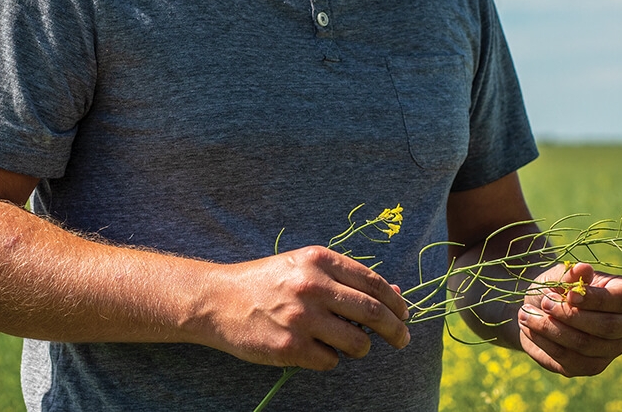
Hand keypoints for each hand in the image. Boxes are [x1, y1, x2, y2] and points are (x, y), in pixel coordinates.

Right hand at [197, 246, 410, 370]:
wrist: (217, 300)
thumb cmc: (266, 282)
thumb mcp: (304, 267)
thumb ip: (345, 278)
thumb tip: (395, 294)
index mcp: (318, 260)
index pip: (373, 283)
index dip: (396, 302)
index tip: (404, 315)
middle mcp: (312, 286)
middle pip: (373, 313)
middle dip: (396, 330)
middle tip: (402, 340)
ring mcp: (301, 318)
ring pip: (357, 342)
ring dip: (361, 348)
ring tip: (350, 346)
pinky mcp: (289, 347)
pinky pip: (330, 361)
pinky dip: (330, 359)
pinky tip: (314, 349)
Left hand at [518, 262, 621, 376]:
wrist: (539, 308)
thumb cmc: (556, 287)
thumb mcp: (560, 274)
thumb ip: (572, 274)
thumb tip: (583, 268)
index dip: (595, 298)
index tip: (568, 294)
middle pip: (608, 327)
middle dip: (570, 315)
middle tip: (544, 303)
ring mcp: (611, 350)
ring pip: (585, 344)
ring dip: (550, 328)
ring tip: (526, 313)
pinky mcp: (591, 367)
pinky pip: (568, 359)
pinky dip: (544, 342)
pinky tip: (529, 327)